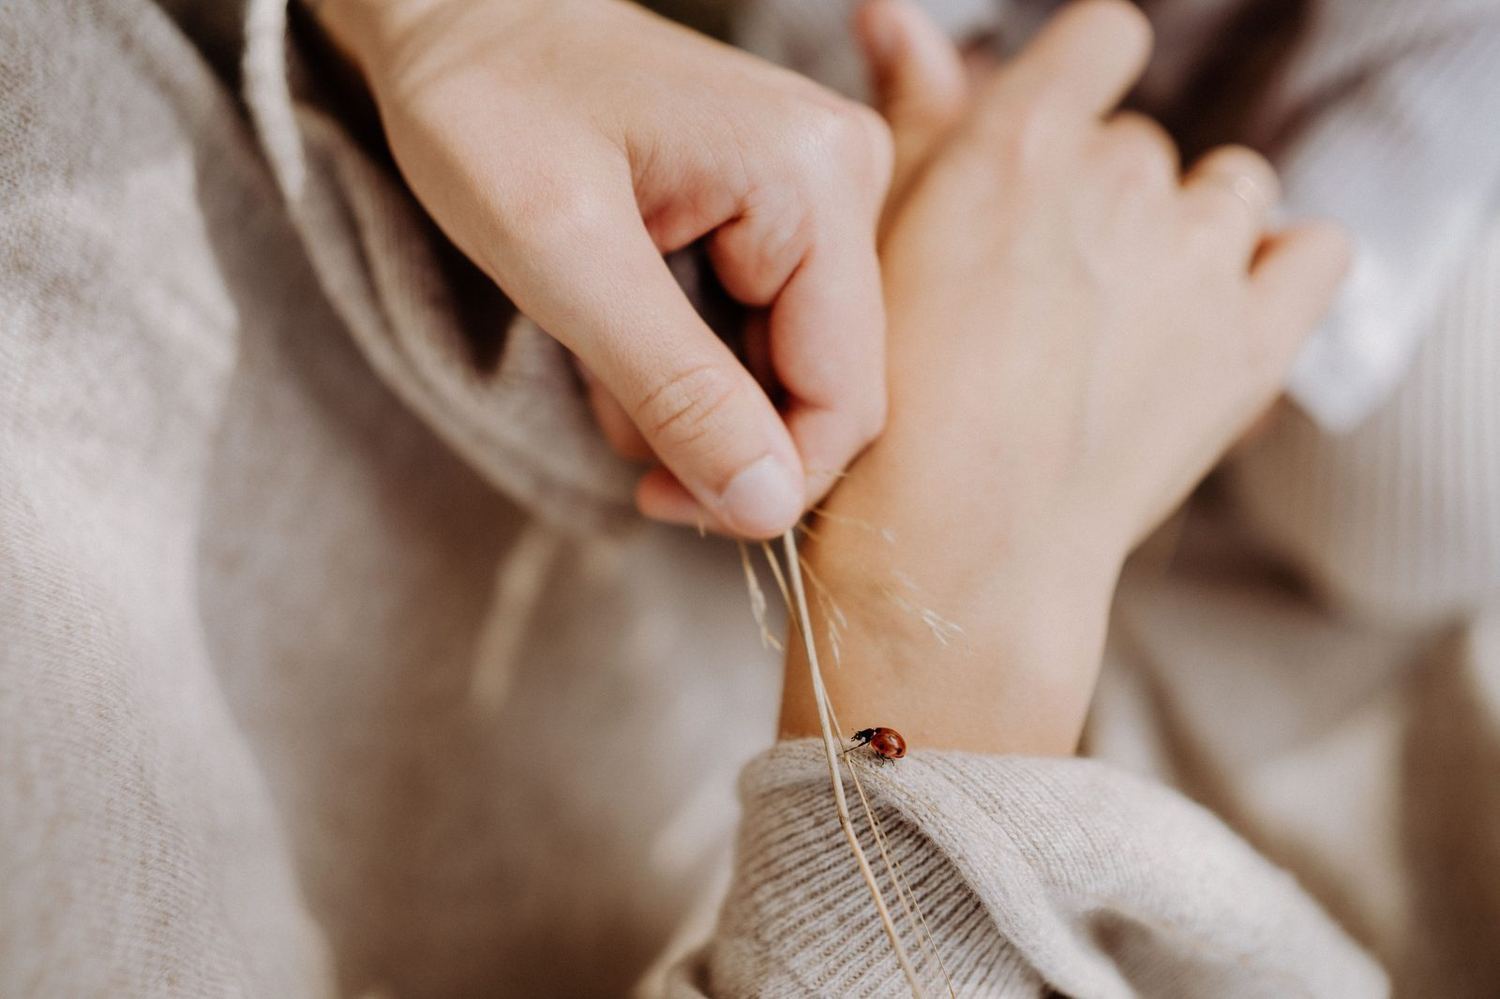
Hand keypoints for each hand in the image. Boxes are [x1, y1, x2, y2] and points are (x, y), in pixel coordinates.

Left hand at [316, 0, 892, 536]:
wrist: (457, 17)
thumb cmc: (487, 108)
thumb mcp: (564, 259)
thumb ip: (676, 388)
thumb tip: (770, 507)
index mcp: (816, 177)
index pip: (845, 395)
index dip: (763, 479)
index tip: (656, 501)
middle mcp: (845, 175)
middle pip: (823, 383)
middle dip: (715, 428)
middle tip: (608, 414)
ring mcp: (820, 186)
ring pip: (787, 363)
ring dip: (690, 394)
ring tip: (597, 349)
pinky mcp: (785, 201)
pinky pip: (762, 323)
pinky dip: (686, 354)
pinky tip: (620, 321)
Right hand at [781, 0, 1349, 753]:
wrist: (956, 554)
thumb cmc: (889, 414)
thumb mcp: (878, 249)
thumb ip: (911, 116)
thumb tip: (891, 12)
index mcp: (1020, 144)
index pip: (1101, 41)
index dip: (1082, 86)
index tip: (1054, 146)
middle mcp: (1119, 180)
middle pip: (1141, 144)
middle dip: (1103, 199)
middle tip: (1049, 290)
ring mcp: (1196, 260)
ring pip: (1228, 189)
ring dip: (1191, 230)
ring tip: (1128, 314)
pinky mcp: (1254, 341)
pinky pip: (1316, 251)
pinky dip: (1281, 271)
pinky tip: (1219, 315)